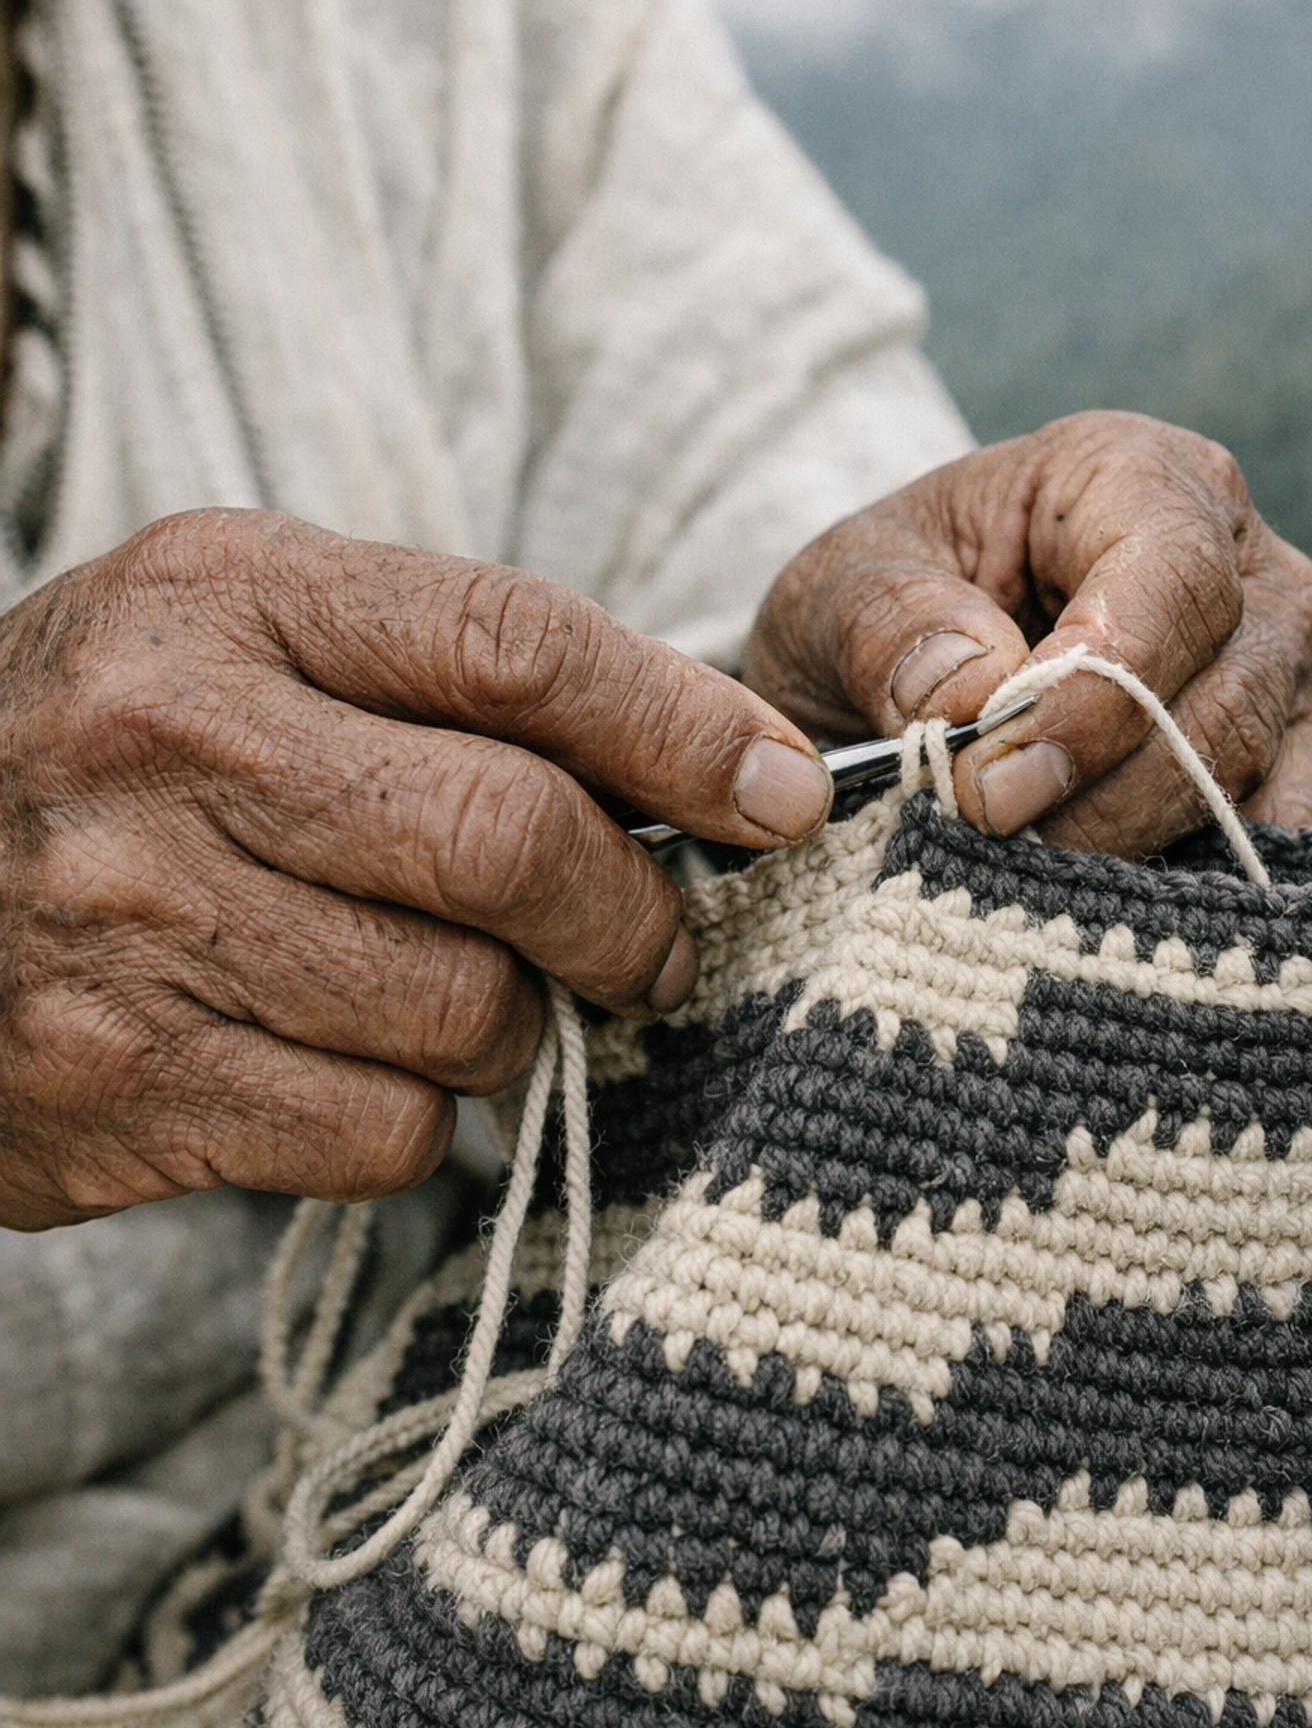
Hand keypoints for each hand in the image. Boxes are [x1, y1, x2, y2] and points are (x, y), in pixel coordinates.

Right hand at [0, 511, 831, 1229]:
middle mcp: (171, 742)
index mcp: (227, 596)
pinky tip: (359, 1071)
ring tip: (467, 1004)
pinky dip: (419, 1121)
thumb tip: (711, 772)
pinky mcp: (118, 1082)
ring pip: (464, 1011)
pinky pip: (383, 1131)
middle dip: (632, 914)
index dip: (681, 727)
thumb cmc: (115, 761)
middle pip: (510, 840)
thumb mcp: (241, 645)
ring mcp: (132, 919)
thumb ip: (442, 682)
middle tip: (656, 946)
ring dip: (517, 1030)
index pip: (515, 642)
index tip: (780, 794)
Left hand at [743, 409, 1311, 851]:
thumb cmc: (882, 611)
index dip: (1096, 693)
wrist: (897, 674)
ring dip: (1138, 846)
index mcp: (1134, 475)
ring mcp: (1283, 666)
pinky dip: (1201, 884)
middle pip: (1227, 692)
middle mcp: (1244, 561)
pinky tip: (1097, 906)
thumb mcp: (837, 592)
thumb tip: (972, 695)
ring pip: (1258, 772)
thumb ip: (890, 627)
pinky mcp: (1293, 757)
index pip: (1171, 578)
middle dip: (1103, 792)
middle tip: (986, 840)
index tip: (989, 782)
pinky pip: (1288, 834)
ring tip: (1018, 877)